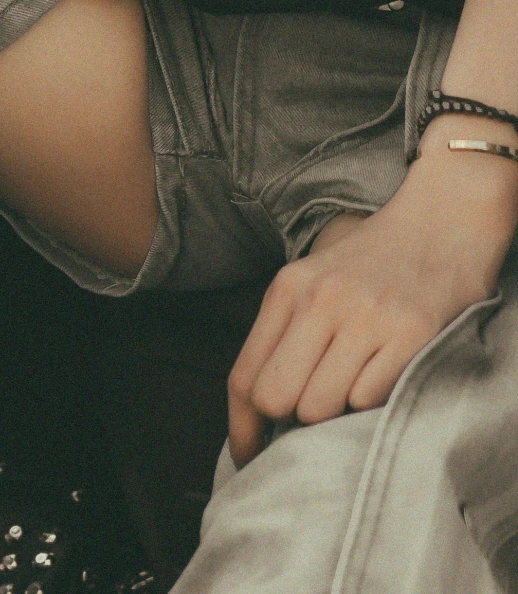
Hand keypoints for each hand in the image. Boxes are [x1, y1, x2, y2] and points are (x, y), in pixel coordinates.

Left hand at [225, 140, 517, 466]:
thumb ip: (286, 331)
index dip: (240, 427)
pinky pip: (369, 399)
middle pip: (275, 397)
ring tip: (350, 387)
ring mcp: (365, 317)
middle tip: (306, 424)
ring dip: (332, 416)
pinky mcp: (410, 335)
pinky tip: (382, 375)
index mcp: (288, 288)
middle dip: (286, 423)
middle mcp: (321, 300)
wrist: (440, 224)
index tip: (245, 456)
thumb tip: (260, 405)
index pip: (244, 374)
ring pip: (319, 406)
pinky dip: (371, 402)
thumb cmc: (372, 261)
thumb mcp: (313, 280)